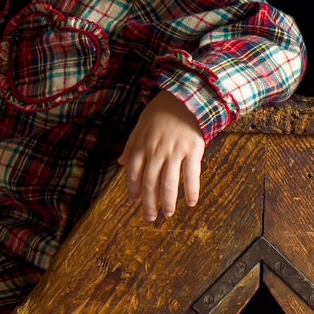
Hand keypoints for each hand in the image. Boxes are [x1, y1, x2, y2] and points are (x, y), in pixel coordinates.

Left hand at [118, 91, 204, 221]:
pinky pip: (191, 175)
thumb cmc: (160, 112)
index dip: (134, 189)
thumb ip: (131, 146)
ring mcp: (175, 151)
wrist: (185, 97)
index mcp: (142, 146)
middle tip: (149, 217)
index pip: (134, 173)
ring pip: (169, 182)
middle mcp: (156, 151)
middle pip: (150, 182)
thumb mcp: (140, 126)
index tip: (135, 202)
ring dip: (168, 201)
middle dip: (149, 202)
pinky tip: (190, 202)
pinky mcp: (193, 150)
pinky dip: (191, 190)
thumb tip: (120, 163)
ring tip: (168, 213)